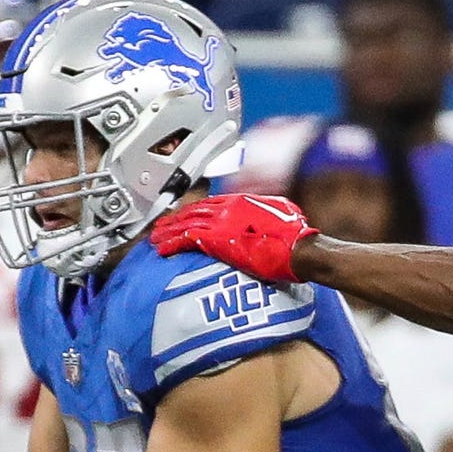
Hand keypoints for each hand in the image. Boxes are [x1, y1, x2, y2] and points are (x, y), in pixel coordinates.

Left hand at [149, 196, 316, 284]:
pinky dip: (172, 243)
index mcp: (243, 201)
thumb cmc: (296, 236)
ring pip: (186, 223)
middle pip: (194, 210)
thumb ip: (263, 213)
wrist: (298, 248)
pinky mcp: (217, 240)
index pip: (212, 203)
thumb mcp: (281, 214)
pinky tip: (162, 250)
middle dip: (176, 218)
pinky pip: (187, 239)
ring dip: (168, 231)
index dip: (195, 210)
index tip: (185, 216)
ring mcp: (221, 222)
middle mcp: (228, 208)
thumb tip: (260, 217)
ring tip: (155, 238)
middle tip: (162, 225)